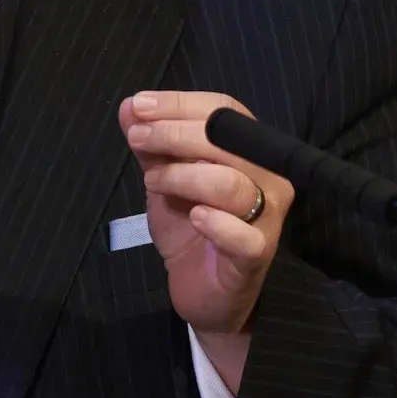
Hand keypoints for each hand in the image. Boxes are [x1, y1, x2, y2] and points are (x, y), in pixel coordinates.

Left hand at [118, 88, 285, 389]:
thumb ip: (151, 146)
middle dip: (174, 133)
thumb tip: (129, 106)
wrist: (205, 294)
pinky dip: (216, 222)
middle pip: (227, 139)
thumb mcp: (164, 182)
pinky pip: (243, 234)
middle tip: (137, 140)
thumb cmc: (192, 232)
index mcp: (248, 151)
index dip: (180, 103)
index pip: (223, 110)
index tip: (139, 106)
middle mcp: (267, 177)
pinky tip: (194, 217)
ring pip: (230, 182)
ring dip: (183, 175)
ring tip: (154, 182)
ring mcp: (267, 217)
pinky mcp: (258, 254)